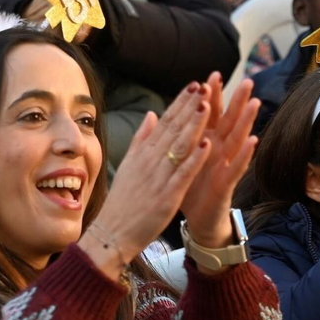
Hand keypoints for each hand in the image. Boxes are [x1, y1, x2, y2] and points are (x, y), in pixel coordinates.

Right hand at [85, 83, 216, 278]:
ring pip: (179, 147)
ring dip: (194, 125)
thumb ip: (141, 138)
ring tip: (207, 105)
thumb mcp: (128, 164)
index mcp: (143, 153)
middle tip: (206, 86)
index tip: (195, 85)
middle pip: (173, 129)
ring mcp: (158, 178)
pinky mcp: (166, 197)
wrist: (112, 233)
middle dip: (190, 106)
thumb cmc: (123, 201)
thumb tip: (152, 114)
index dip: (181, 103)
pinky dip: (194, 159)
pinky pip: (183, 174)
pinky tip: (207, 144)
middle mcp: (150, 161)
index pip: (165, 122)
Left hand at [181, 73, 260, 251]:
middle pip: (229, 122)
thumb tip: (177, 112)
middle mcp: (218, 151)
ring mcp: (225, 166)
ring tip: (256, 103)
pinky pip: (237, 167)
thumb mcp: (182, 157)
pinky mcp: (226, 184)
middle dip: (237, 101)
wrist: (196, 220)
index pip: (209, 115)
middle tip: (247, 81)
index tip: (212, 75)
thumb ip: (181, 134)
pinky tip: (254, 141)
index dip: (212, 96)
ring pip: (238, 140)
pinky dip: (245, 154)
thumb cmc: (190, 187)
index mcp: (204, 142)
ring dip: (247, 122)